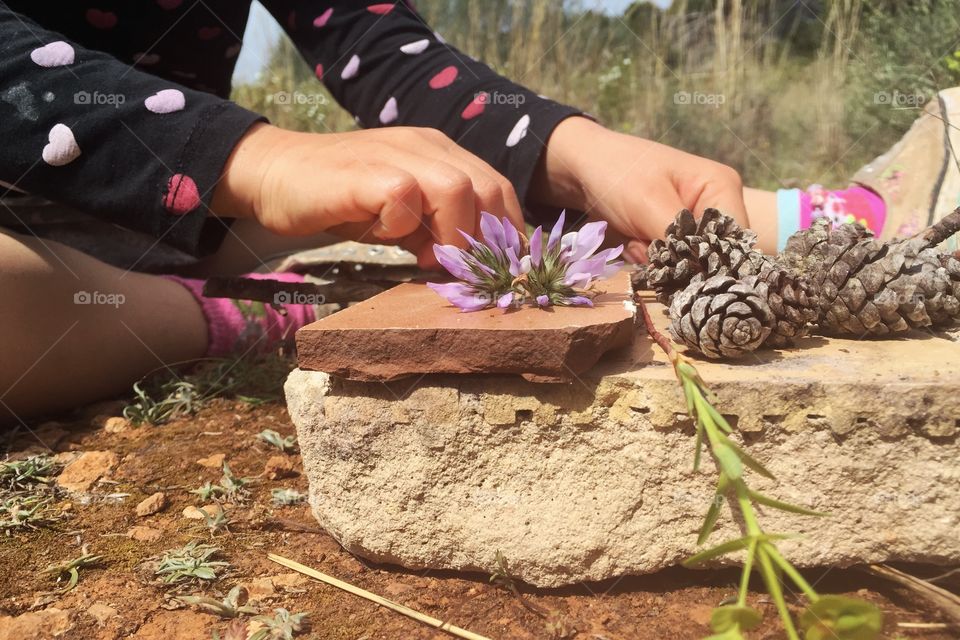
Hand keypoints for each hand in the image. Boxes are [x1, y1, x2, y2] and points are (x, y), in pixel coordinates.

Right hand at [212, 123, 523, 267]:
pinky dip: (404, 225)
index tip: (496, 270)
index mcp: (441, 153)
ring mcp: (395, 154)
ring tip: (427, 259)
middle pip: (490, 188)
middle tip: (463, 272)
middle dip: (486, 240)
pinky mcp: (364, 171)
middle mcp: (426, 147)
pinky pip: (404, 195)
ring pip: (458, 188)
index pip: (499, 188)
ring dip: (452, 234)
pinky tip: (385, 236)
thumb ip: (437, 230)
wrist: (276, 175)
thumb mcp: (402, 216)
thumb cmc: (343, 199)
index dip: (506, 233)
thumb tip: (470, 266)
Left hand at [530, 117, 747, 261]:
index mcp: (722, 189)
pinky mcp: (669, 238)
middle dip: (677, 263)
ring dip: (657, 263)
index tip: (678, 270)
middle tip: (644, 243)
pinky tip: (630, 241)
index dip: (712, 265)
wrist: (579, 168)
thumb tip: (700, 277)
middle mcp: (714, 209)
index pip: (735, 242)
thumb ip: (677, 239)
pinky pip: (666, 266)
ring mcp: (691, 225)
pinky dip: (646, 261)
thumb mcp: (648, 202)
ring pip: (686, 266)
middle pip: (711, 258)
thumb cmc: (617, 173)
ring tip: (633, 238)